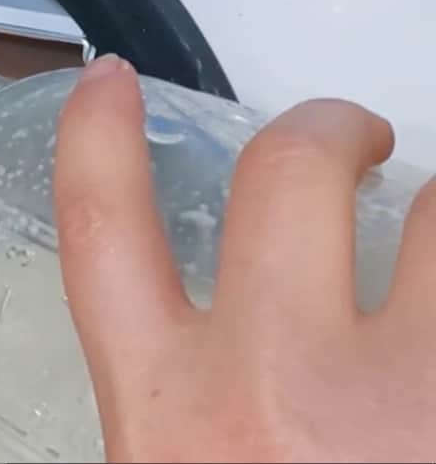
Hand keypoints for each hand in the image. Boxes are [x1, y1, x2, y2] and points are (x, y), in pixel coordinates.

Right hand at [54, 54, 435, 461]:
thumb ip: (186, 408)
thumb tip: (216, 358)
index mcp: (169, 417)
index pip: (105, 236)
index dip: (98, 138)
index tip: (110, 84)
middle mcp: (271, 386)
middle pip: (285, 172)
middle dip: (328, 126)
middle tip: (355, 139)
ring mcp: (394, 391)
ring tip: (431, 252)